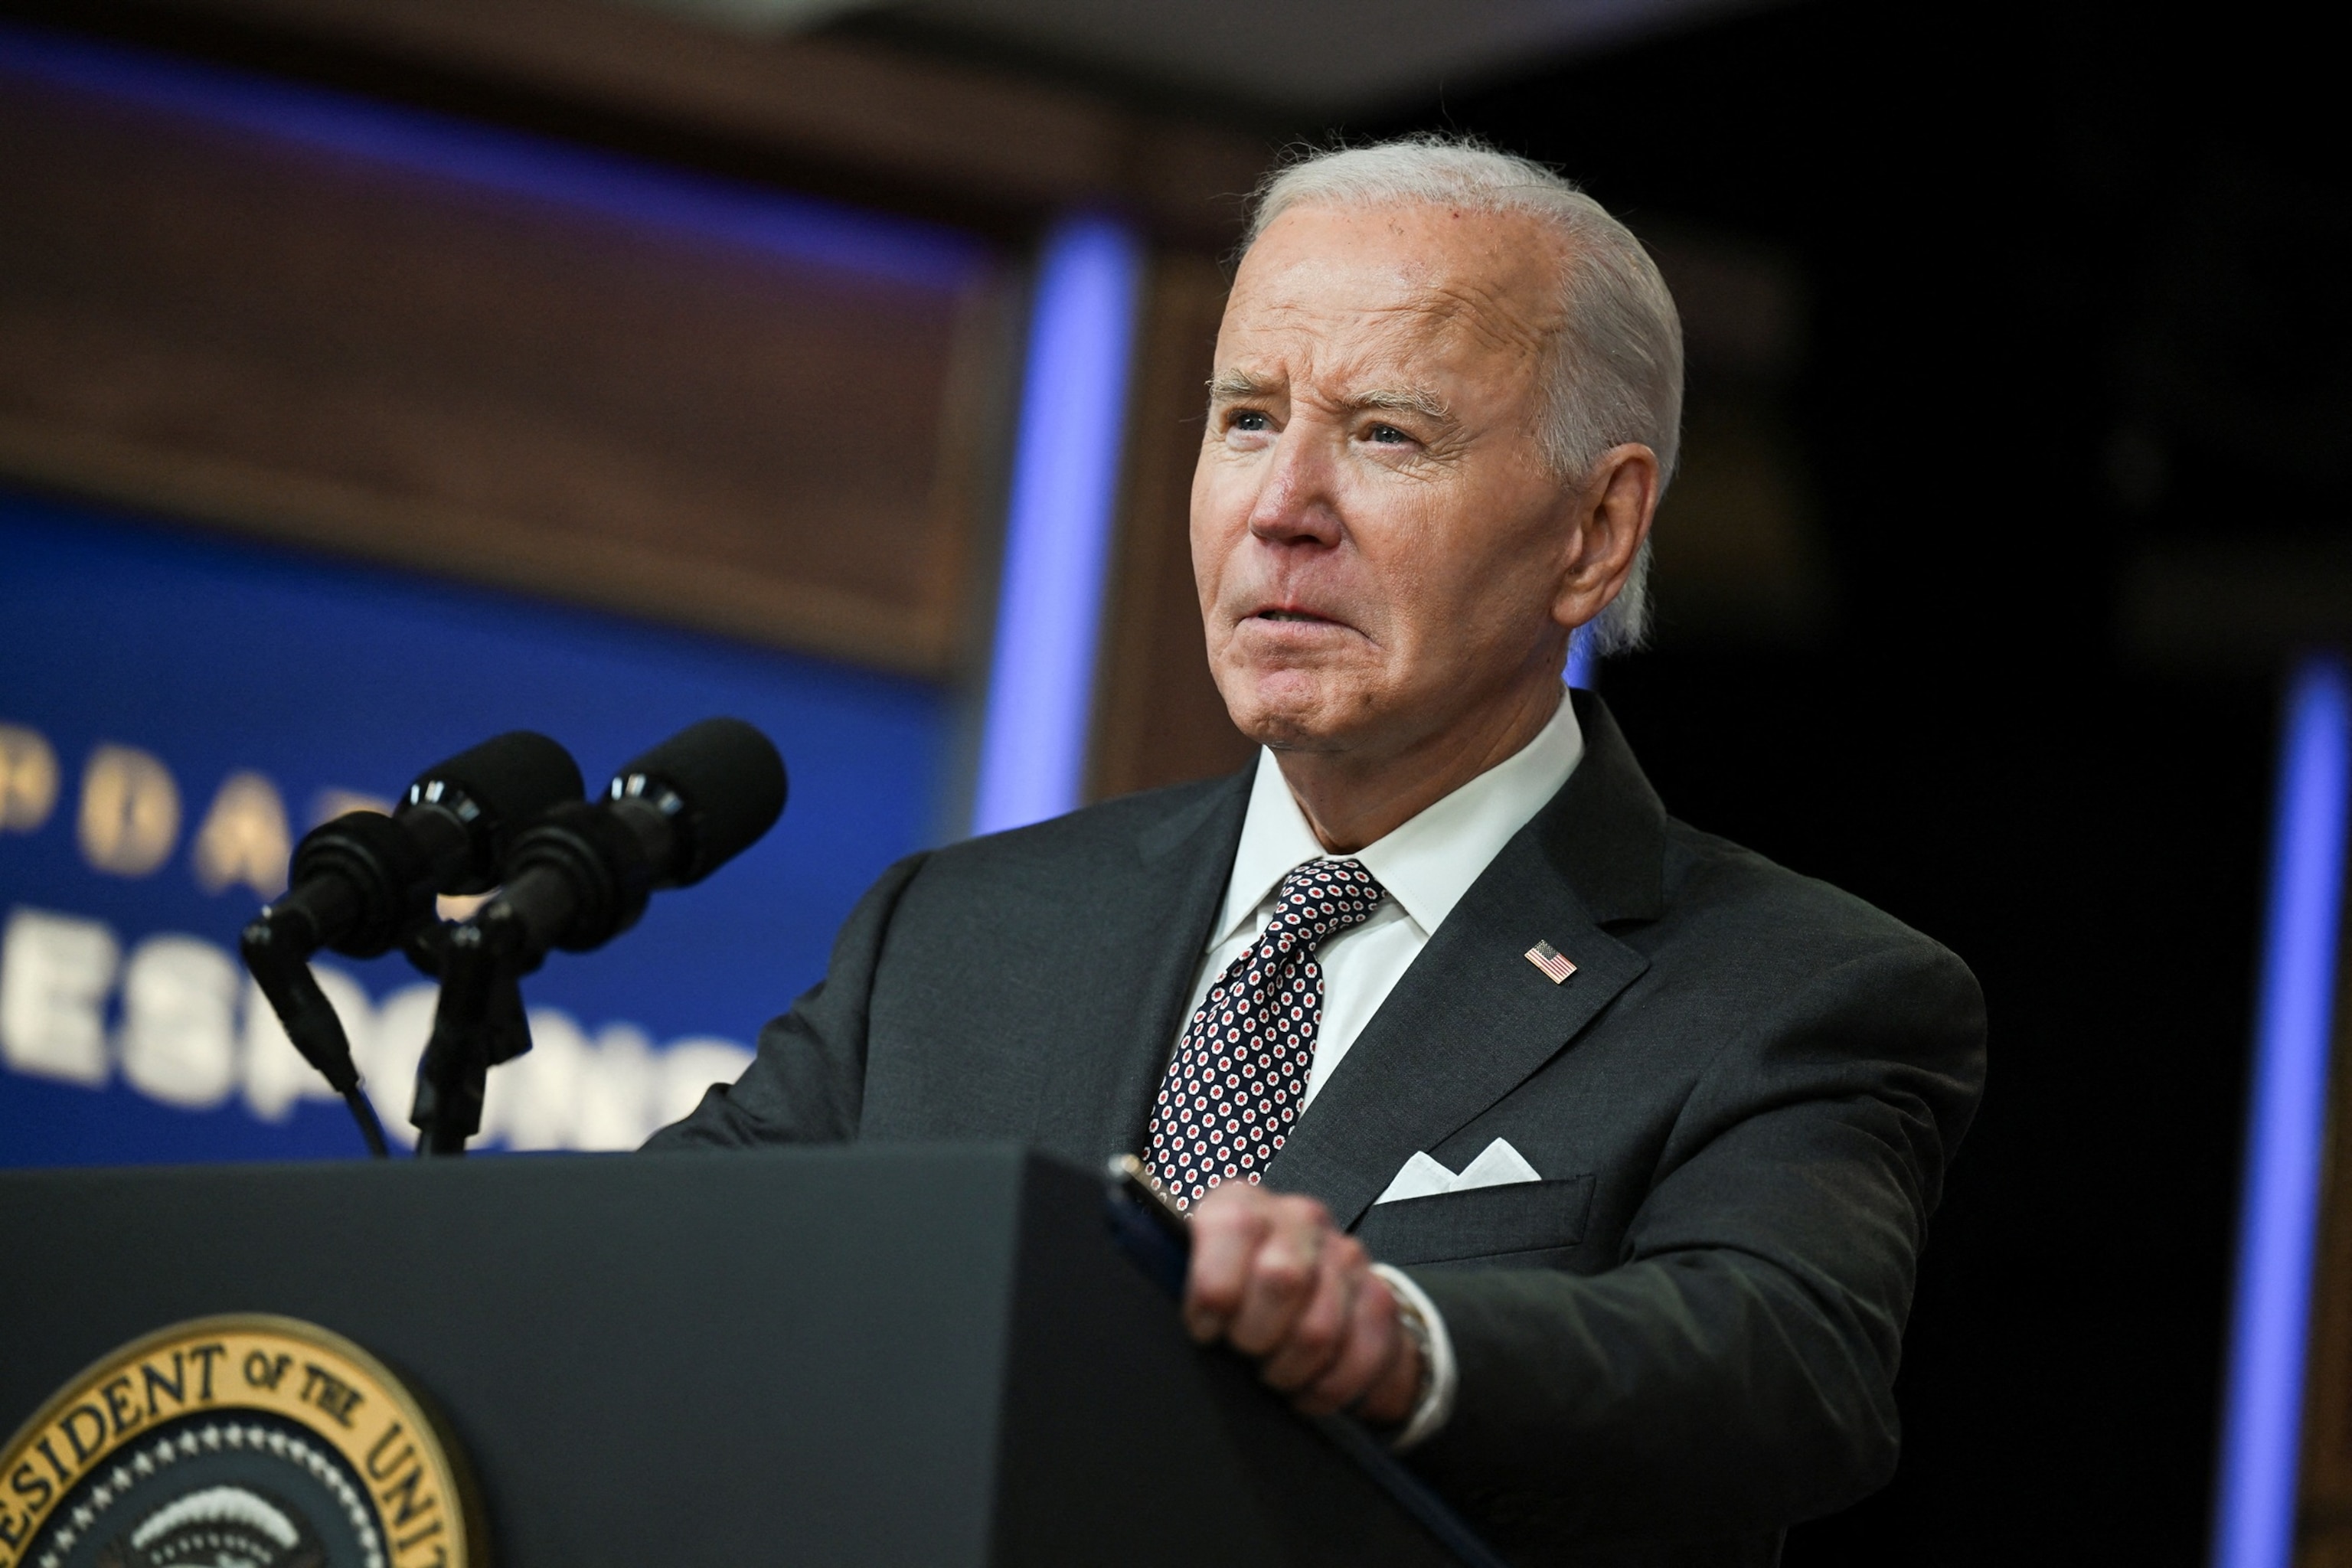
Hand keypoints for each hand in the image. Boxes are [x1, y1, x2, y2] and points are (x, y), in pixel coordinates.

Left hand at [1184, 1181, 1421, 1421]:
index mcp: (1243, 1203)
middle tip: (1242, 1351)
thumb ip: (1172, 1274)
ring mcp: (1344, 1256)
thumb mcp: (1189, 1275)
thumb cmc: (1231, 1292)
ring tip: (1270, 1372)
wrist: (1299, 1299)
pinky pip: (1360, 1354)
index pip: (1234, 1226)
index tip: (1205, 1328)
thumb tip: (1148, 1289)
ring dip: (1288, 1369)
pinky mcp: (1378, 1297)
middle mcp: (1298, 1219)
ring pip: (1320, 1328)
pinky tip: (1305, 1386)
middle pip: (1283, 1278)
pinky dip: (1327, 1387)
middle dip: (1255, 1335)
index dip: (1216, 1287)